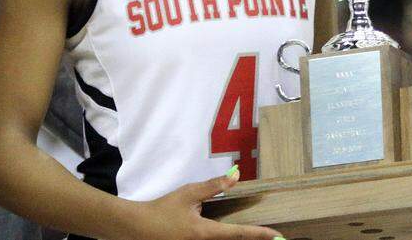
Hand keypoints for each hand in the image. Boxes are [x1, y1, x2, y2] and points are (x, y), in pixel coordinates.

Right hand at [129, 167, 281, 239]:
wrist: (134, 227)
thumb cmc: (162, 209)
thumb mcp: (188, 194)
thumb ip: (213, 187)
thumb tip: (235, 177)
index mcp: (204, 233)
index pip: (238, 234)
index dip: (259, 234)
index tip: (276, 236)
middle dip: (251, 239)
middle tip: (270, 237)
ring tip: (256, 235)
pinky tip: (228, 234)